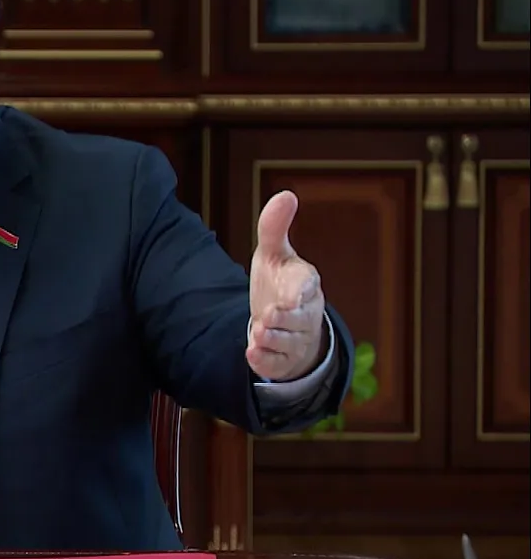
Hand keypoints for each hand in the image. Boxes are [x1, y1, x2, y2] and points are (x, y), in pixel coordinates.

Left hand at [248, 190, 325, 380]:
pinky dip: (264, 361)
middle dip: (284, 319)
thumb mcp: (274, 254)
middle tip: (268, 315)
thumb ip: (274, 227)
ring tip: (259, 333)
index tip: (292, 295)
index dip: (300, 291)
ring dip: (273, 339)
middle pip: (299, 319)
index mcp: (305, 284)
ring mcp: (296, 339)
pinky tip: (251, 354)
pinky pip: (276, 364)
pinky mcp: (283, 360)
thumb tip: (286, 194)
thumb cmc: (280, 283)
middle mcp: (305, 313)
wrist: (282, 322)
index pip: (307, 286)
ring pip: (288, 343)